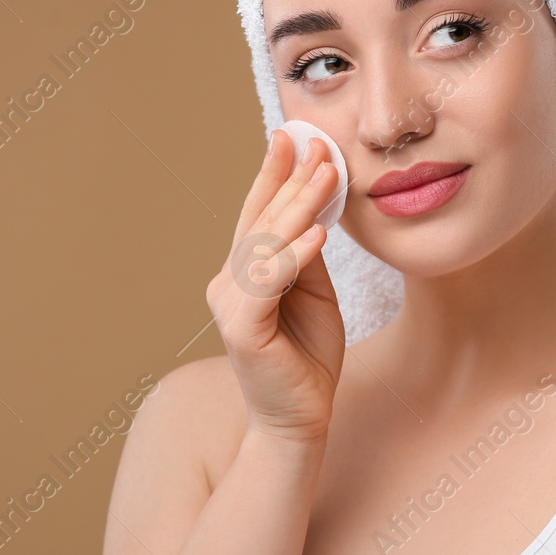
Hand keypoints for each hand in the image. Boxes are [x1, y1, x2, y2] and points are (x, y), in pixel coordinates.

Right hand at [206, 129, 345, 442]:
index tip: (293, 137)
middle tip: (315, 142)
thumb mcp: (314, 291)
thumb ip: (307, 253)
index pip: (259, 213)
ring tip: (326, 173)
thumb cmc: (308, 355)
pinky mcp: (243, 329)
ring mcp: (231, 305)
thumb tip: (316, 202)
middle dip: (291, 178)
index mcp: (244, 272)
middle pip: (261, 220)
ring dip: (299, 205)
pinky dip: (294, 255)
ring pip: (265, 244)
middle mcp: (229, 282)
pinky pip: (270, 281)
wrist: (302, 417)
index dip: (275, 175)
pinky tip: (319, 233)